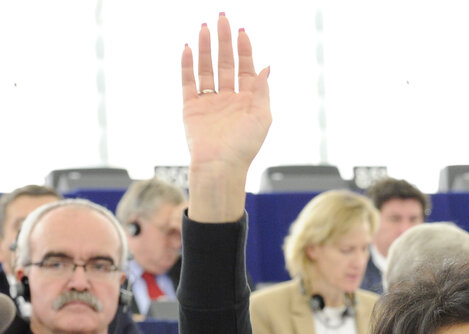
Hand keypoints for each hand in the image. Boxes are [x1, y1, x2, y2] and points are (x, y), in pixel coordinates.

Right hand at [181, 14, 271, 221]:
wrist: (220, 165)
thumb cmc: (245, 145)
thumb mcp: (262, 116)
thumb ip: (262, 91)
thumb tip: (267, 67)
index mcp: (248, 100)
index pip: (246, 68)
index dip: (244, 50)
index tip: (242, 31)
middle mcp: (228, 98)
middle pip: (225, 63)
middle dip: (225, 41)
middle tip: (223, 18)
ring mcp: (210, 102)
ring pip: (207, 68)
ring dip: (206, 48)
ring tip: (205, 28)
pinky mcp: (192, 107)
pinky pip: (188, 81)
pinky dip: (188, 65)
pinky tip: (189, 48)